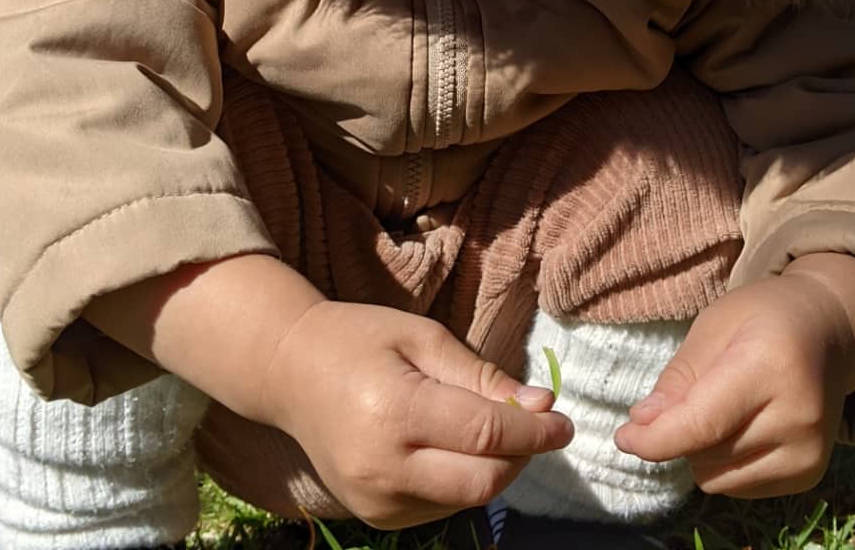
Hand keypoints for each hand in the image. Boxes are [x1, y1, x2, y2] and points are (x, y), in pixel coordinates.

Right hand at [261, 300, 573, 527]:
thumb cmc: (358, 339)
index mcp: (395, 413)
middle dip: (522, 456)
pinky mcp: (374, 518)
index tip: (566, 421)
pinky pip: (440, 508)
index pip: (486, 436)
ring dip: (494, 470)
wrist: (288, 372)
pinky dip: (462, 481)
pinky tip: (454, 448)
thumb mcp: (421, 336)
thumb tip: (540, 404)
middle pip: (482, 482)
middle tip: (536, 423)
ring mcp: (375, 501)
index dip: (536, 432)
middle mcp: (383, 469)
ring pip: (465, 500)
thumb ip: (480, 375)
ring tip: (490, 428)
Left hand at [613, 254, 854, 497]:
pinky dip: (725, 464)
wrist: (828, 331)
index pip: (702, 423)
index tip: (623, 437)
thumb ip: (679, 377)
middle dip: (678, 434)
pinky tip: (741, 426)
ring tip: (721, 407)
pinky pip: (740, 489)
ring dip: (701, 452)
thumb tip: (643, 425)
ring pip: (719, 480)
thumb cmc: (762, 317)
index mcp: (770, 365)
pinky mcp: (810, 474)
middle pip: (706, 454)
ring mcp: (810, 451)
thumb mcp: (713, 325)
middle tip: (689, 395)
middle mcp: (797, 416)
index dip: (655, 439)